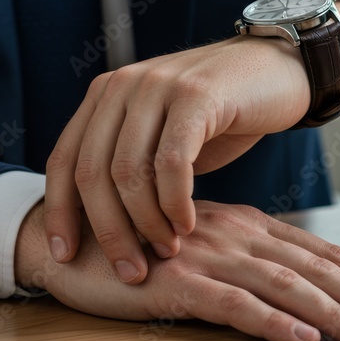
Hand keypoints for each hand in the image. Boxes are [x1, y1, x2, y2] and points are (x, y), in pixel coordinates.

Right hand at [17, 199, 339, 340]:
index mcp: (245, 224)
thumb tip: (293, 289)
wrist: (70, 238)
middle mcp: (234, 233)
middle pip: (314, 267)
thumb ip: (244, 259)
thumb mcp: (201, 245)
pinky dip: (271, 322)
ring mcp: (206, 254)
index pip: (318, 252)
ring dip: (332, 312)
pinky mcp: (176, 281)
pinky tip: (300, 339)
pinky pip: (233, 304)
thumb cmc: (139, 245)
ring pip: (284, 285)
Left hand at [45, 33, 311, 283]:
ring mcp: (159, 85)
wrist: (278, 69)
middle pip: (92, 172)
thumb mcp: (162, 134)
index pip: (64, 159)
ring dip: (145, 223)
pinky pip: (172, 163)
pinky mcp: (197, 95)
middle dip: (108, 231)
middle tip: (130, 271)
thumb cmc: (220, 114)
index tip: (64, 255)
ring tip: (166, 251)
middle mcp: (124, 84)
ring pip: (129, 172)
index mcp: (105, 94)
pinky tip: (187, 225)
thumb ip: (128, 163)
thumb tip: (93, 222)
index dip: (60, 212)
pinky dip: (175, 203)